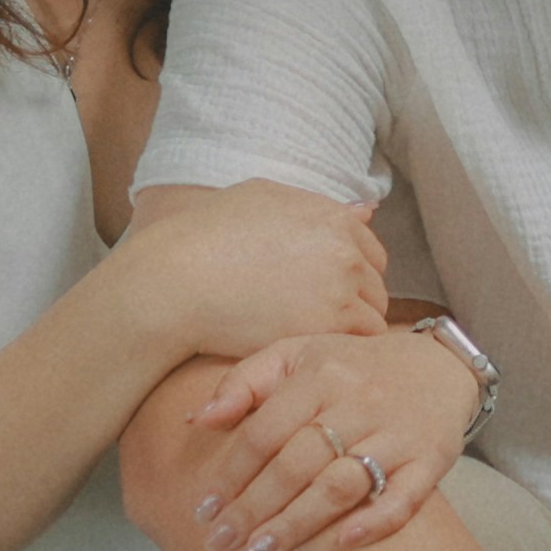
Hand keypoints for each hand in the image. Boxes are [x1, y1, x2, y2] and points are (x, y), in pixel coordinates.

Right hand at [108, 182, 391, 367]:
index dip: (347, 275)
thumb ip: (319, 207)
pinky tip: (309, 349)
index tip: (318, 292)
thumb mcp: (262, 200)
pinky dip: (340, 349)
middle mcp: (345, 248)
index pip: (370, 252)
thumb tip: (368, 210)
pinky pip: (358, 343)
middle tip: (310, 319)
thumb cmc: (206, 237)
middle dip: (352, 302)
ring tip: (308, 337)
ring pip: (372, 317)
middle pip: (374, 286)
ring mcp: (341, 287)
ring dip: (347, 329)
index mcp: (332, 216)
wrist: (176, 280)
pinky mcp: (330, 325)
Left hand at [166, 319, 479, 550]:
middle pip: (295, 464)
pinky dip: (374, 522)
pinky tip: (342, 543)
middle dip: (252, 509)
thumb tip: (197, 420)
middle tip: (221, 542)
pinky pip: (405, 497)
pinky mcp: (432, 459)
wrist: (440, 365)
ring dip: (297, 523)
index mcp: (319, 374)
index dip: (229, 474)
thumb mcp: (297, 355)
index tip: (203, 509)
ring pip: (340, 485)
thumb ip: (244, 381)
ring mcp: (396, 433)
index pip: (263, 433)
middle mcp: (358, 402)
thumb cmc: (353, 367)